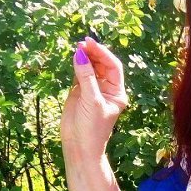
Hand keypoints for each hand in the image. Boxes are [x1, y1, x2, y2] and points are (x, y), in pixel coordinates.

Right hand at [60, 36, 128, 156]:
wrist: (79, 147)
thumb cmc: (91, 128)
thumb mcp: (91, 101)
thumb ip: (86, 77)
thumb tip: (80, 55)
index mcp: (117, 92)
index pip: (112, 66)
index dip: (103, 53)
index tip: (91, 43)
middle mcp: (107, 89)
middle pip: (102, 65)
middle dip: (94, 53)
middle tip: (82, 43)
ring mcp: (93, 90)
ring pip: (91, 68)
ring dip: (85, 57)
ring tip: (77, 47)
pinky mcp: (79, 92)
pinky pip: (80, 75)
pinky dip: (77, 66)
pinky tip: (73, 57)